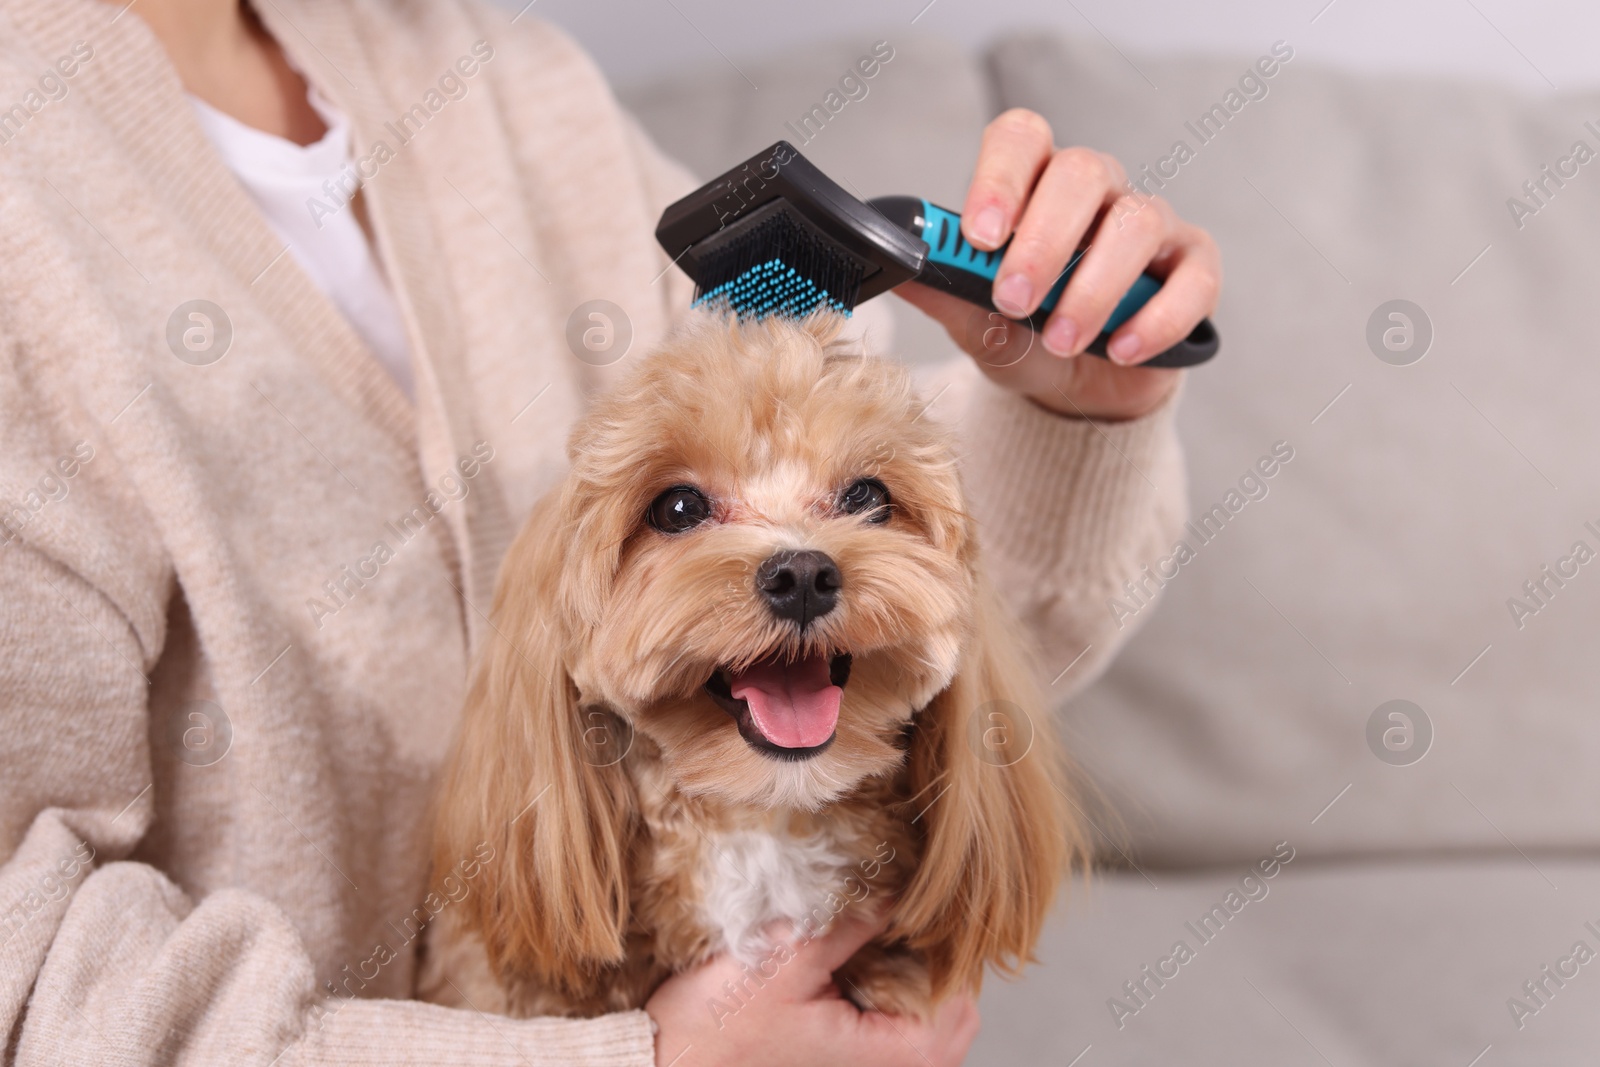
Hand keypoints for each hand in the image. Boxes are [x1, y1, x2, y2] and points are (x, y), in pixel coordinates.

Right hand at [645, 911, 979, 1066]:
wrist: (665, 1061)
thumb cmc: (718, 1023)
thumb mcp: (787, 957)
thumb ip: (850, 926)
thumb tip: (897, 892)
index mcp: (877, 1053)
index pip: (954, 1010)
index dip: (951, 961)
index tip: (933, 916)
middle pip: (951, 1024)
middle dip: (940, 973)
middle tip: (912, 923)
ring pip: (927, 1031)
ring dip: (918, 986)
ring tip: (890, 940)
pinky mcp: (839, 1060)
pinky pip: (894, 1033)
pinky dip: (893, 999)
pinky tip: (866, 964)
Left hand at [895, 108, 1221, 421]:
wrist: (1072, 392)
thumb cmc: (1024, 337)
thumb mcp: (973, 320)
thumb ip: (943, 289)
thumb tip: (894, 267)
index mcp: (1034, 186)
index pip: (1022, 138)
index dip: (1000, 176)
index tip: (980, 234)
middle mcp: (1096, 192)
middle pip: (1081, 172)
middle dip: (1044, 241)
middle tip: (1014, 300)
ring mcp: (1152, 225)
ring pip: (1136, 223)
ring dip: (1093, 288)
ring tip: (1061, 340)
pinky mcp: (1194, 269)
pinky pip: (1192, 279)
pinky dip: (1157, 319)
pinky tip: (1120, 350)